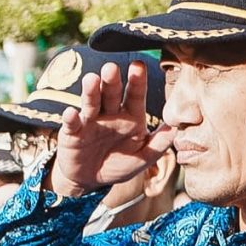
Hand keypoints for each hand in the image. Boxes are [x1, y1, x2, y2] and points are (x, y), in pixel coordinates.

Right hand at [53, 63, 170, 199]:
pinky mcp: (72, 133)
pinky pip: (72, 124)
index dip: (137, 81)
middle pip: (112, 93)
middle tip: (111, 67)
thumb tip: (175, 129)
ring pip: (91, 103)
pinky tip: (71, 113)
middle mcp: (111, 114)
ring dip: (90, 91)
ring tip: (91, 79)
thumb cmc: (119, 165)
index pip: (136, 95)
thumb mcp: (142, 158)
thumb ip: (158, 145)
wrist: (90, 179)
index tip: (139, 65)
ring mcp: (90, 121)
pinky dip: (70, 118)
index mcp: (131, 116)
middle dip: (112, 80)